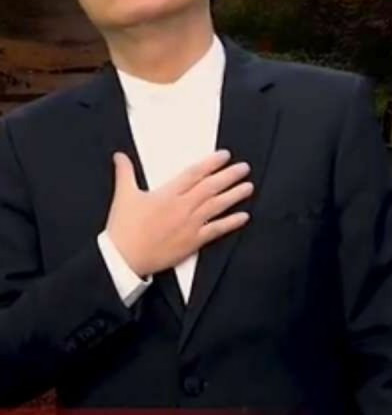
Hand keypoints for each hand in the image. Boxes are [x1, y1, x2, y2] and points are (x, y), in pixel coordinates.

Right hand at [105, 149, 252, 276]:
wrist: (123, 259)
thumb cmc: (123, 229)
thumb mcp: (123, 196)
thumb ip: (125, 172)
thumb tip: (119, 155)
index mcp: (167, 194)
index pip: (194, 173)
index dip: (211, 163)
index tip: (225, 155)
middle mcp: (183, 207)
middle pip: (211, 187)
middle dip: (229, 176)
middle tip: (244, 168)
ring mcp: (190, 225)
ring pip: (217, 206)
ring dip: (234, 195)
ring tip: (248, 187)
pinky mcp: (193, 242)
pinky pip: (216, 230)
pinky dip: (231, 223)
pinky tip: (244, 216)